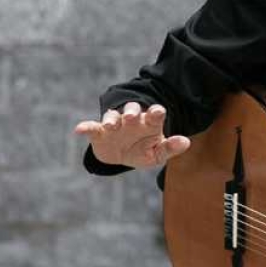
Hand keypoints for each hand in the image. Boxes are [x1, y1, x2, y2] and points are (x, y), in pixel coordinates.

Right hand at [73, 102, 190, 168]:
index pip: (154, 114)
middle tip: (132, 117)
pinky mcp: (99, 132)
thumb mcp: (158, 153)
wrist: (121, 156)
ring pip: (112, 116)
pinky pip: (92, 127)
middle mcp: (131, 119)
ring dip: (111, 119)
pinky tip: (79, 129)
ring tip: (111, 125)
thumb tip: (186, 142)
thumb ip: (170, 148)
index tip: (158, 112)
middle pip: (132, 110)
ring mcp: (115, 124)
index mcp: (149, 123)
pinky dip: (85, 127)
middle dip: (132, 111)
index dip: (156, 112)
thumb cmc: (144, 151)